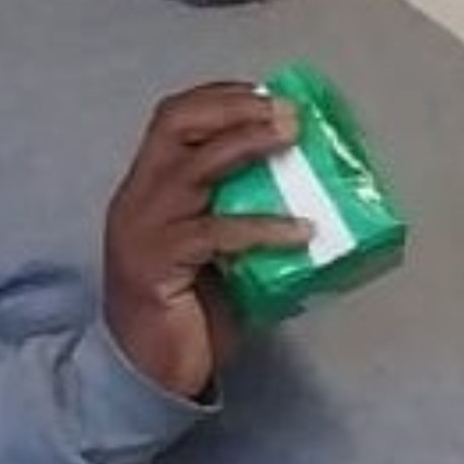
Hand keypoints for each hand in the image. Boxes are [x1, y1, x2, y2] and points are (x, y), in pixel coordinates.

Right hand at [100, 82, 306, 400]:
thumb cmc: (195, 305)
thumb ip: (252, 207)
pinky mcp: (155, 265)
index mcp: (151, 184)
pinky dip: (263, 226)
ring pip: (193, 166)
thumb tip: (324, 181)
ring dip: (247, 143)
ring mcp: (142, 229)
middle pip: (175, 123)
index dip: (225, 95)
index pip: (176, 115)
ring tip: (293, 137)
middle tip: (288, 111)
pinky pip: (215, 232)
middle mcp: (139, 197)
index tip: (273, 92)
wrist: (149, 371)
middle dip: (235, 107)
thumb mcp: (226, 244)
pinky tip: (301, 232)